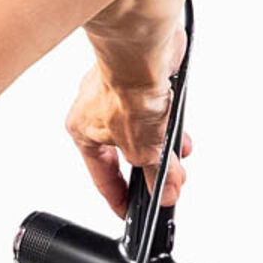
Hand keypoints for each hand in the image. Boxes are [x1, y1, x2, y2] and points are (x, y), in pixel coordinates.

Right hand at [67, 58, 193, 217]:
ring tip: (178, 158)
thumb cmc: (126, 88)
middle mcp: (95, 111)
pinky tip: (180, 130)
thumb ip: (157, 174)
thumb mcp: (144, 148)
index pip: (102, 177)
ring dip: (162, 146)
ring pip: (141, 130)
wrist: (143, 48)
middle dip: (149, 169)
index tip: (129, 214)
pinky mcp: (139, 79)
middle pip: (124, 153)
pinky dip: (167, 123)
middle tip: (166, 184)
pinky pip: (153, 110)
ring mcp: (117, 93)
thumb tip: (165, 192)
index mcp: (83, 131)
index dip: (118, 199)